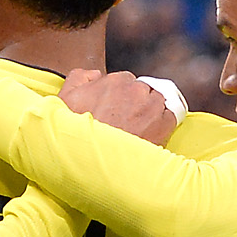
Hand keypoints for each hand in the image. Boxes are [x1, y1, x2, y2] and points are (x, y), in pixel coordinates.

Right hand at [60, 69, 181, 145]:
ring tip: (138, 131)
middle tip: (126, 123)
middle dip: (136, 104)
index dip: (120, 97)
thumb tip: (95, 74)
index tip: (115, 112)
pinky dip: (165, 124)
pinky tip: (152, 135)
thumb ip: (80, 77)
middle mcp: (135, 89)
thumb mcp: (64, 99)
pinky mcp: (163, 124)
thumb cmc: (73, 133)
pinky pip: (172, 116)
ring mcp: (151, 106)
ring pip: (158, 101)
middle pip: (143, 90)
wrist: (90, 162)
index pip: (125, 82)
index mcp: (114, 80)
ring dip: (151, 112)